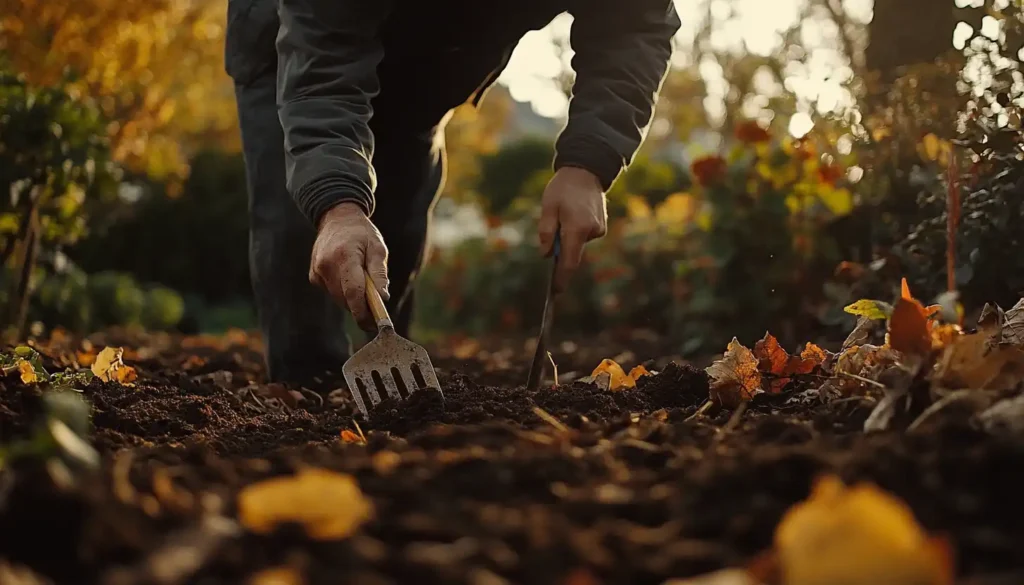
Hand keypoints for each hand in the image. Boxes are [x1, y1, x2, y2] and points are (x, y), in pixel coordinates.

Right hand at [310, 202, 389, 330]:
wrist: (337, 218)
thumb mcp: (378, 248)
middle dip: (362, 308)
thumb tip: (383, 297)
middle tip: (376, 311)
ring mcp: (317, 271)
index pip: (353, 292)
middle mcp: (327, 265)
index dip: (363, 311)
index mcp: (345, 257)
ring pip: (339, 298)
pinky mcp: (314, 275)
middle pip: (346, 299)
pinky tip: (348, 275)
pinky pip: (332, 292)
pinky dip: (343, 291)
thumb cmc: (362, 233)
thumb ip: (379, 273)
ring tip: (363, 283)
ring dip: (353, 299)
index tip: (374, 324)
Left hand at [537, 166, 607, 292]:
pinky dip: (575, 232)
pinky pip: (583, 236)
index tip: (555, 292)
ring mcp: (598, 230)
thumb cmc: (563, 188)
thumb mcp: (548, 207)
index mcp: (576, 229)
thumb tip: (545, 255)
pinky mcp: (601, 226)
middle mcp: (591, 232)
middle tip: (554, 227)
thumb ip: (546, 232)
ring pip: (577, 244)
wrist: (587, 170)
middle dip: (560, 251)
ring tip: (564, 214)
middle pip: (572, 254)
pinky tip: (573, 214)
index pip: (568, 262)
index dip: (561, 278)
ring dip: (567, 237)